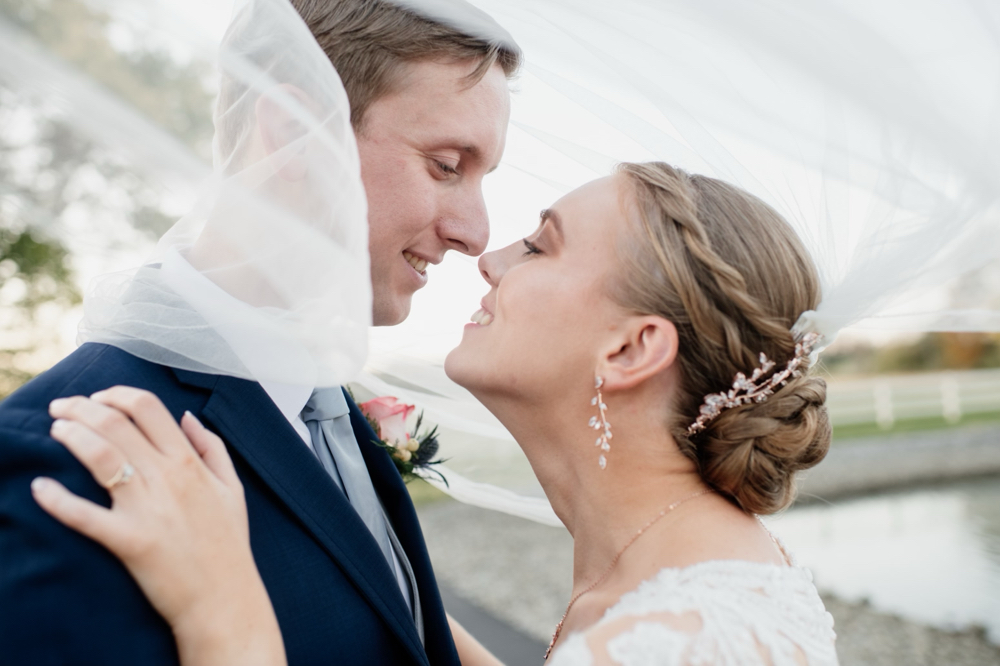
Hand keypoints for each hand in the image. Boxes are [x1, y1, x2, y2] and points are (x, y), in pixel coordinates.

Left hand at [32, 386, 285, 665]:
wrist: (224, 597)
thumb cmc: (228, 544)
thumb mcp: (232, 488)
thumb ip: (213, 447)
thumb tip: (186, 417)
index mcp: (190, 462)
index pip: (148, 408)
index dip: (116, 394)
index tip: (98, 398)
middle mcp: (168, 477)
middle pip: (116, 424)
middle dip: (81, 408)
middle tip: (62, 408)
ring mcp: (148, 508)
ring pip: (100, 455)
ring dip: (71, 436)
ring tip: (55, 431)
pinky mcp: (128, 540)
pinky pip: (85, 516)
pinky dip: (57, 500)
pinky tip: (40, 487)